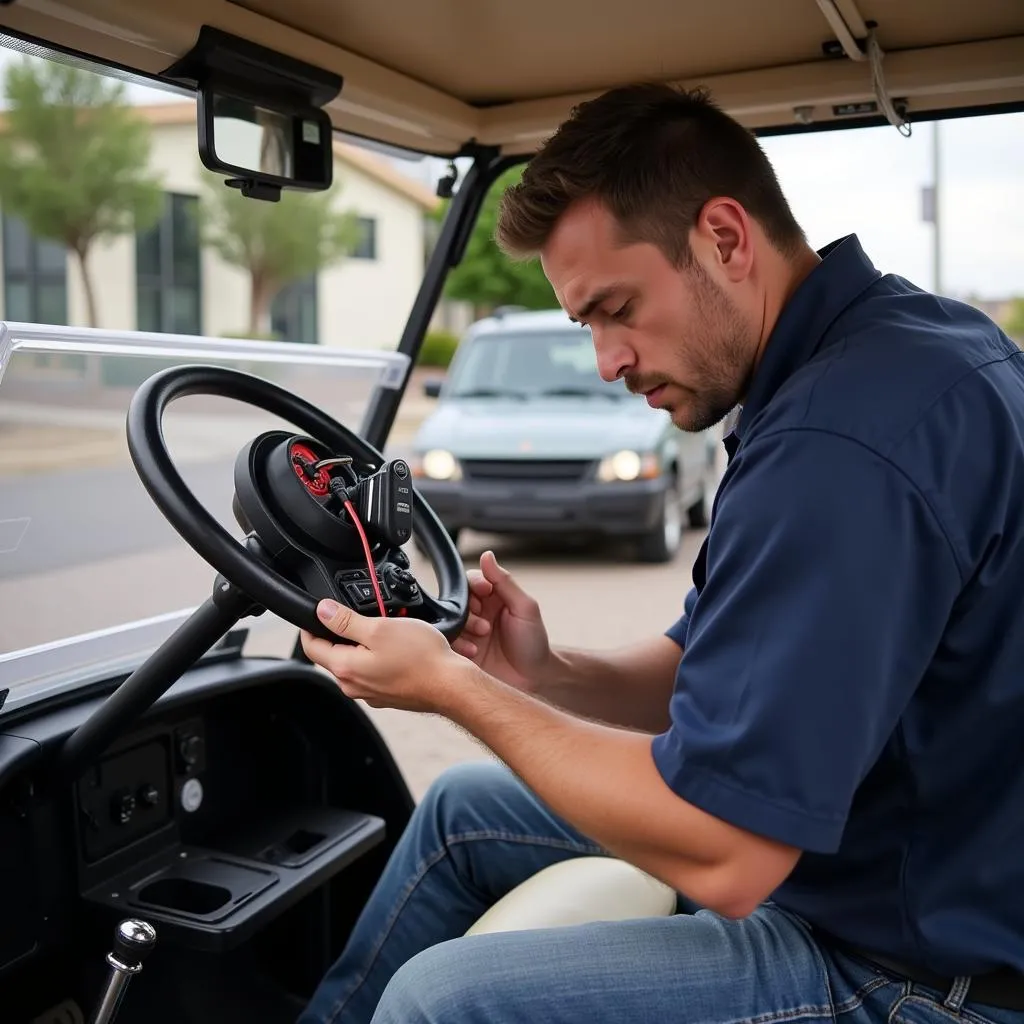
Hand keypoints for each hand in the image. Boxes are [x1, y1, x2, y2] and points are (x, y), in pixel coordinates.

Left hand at [301, 599, 466, 712]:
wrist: (450, 685)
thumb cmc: (420, 658)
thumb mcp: (379, 629)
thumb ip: (345, 621)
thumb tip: (321, 611)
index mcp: (345, 669)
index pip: (311, 647)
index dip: (310, 626)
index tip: (316, 612)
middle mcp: (353, 686)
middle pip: (332, 655)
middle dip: (339, 633)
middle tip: (357, 613)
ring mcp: (370, 693)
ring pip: (355, 662)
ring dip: (361, 644)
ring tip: (383, 627)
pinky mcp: (386, 694)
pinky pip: (373, 672)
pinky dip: (377, 657)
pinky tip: (396, 647)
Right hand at [451, 550, 551, 692]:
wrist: (535, 679)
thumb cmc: (534, 643)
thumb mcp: (525, 608)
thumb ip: (504, 581)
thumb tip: (487, 556)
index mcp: (493, 598)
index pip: (472, 580)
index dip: (475, 584)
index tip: (485, 592)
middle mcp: (477, 613)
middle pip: (457, 600)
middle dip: (468, 609)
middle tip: (484, 624)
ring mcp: (468, 633)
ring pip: (450, 621)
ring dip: (463, 627)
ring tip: (482, 637)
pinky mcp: (461, 652)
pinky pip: (448, 643)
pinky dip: (457, 645)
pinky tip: (473, 652)